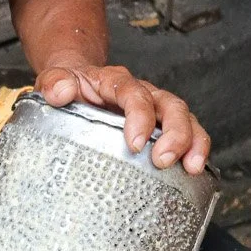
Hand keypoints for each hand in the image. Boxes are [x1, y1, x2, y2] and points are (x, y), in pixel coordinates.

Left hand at [35, 60, 210, 173]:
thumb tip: (61, 91)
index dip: (140, 116)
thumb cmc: (68, 85)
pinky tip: (193, 171)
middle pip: (169, 104)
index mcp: (116, 81)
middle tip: (164, 160)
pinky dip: (195, 149)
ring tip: (192, 167)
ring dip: (193, 142)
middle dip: (174, 133)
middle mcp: (143, 92)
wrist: (76, 82)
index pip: (134, 93)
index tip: (135, 144)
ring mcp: (155, 109)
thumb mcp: (54, 79)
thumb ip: (55, 82)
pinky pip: (187, 133)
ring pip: (185, 117)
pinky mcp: (161, 126)